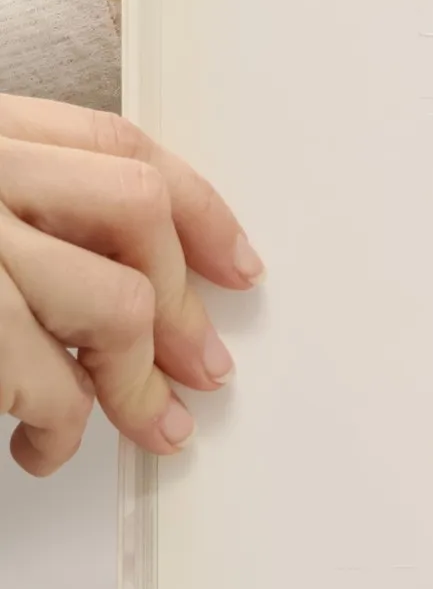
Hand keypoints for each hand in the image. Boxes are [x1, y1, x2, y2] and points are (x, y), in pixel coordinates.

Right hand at [0, 95, 261, 474]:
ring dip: (138, 383)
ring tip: (145, 424)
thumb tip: (146, 289)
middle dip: (184, 304)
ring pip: (114, 303)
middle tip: (209, 370)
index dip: (198, 208)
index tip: (240, 265)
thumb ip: (36, 219)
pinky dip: (62, 426)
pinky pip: (51, 382)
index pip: (119, 146)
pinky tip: (45, 443)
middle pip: (135, 213)